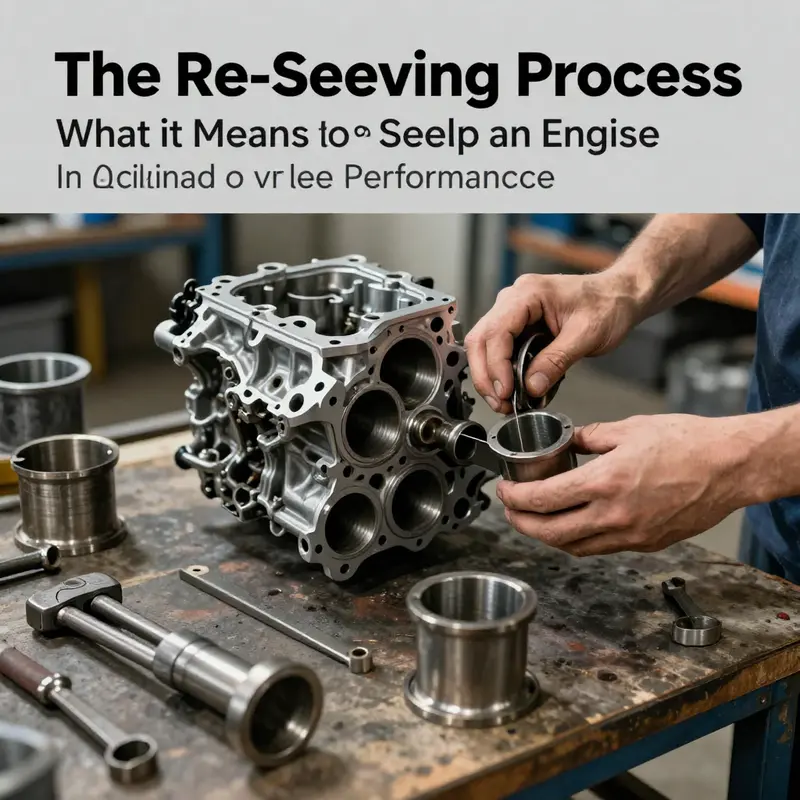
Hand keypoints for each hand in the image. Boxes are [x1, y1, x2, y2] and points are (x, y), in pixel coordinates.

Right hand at [465, 271, 641, 413]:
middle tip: (499, 403)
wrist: (620, 296)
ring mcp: (514, 311)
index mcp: (528, 293)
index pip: (497, 331)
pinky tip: (511, 389)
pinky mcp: (519, 325)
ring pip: (484, 346)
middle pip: (481, 339)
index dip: (496, 365)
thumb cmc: (608, 304)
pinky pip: (499, 349)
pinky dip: (501, 371)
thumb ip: (556, 361)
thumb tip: (532, 387)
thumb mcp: (587, 335)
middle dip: (486, 375)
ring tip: (504, 402)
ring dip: (490, 376)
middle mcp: (514, 299)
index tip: (505, 391)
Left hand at [496, 414, 755, 556]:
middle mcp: (614, 515)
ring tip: (535, 520)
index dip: (515, 499)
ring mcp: (631, 534)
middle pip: (550, 533)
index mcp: (605, 482)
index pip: (543, 500)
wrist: (730, 467)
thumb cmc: (688, 444)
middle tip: (511, 510)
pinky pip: (600, 548)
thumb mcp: (628, 429)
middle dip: (522, 523)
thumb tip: (568, 441)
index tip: (505, 491)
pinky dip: (578, 541)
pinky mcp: (646, 543)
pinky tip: (572, 526)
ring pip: (574, 547)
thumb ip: (590, 437)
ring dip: (547, 537)